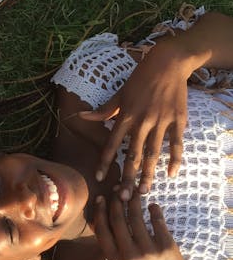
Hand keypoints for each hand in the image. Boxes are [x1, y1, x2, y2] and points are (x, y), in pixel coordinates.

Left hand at [79, 41, 188, 198]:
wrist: (167, 63)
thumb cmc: (140, 79)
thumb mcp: (120, 94)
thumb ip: (104, 110)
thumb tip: (81, 116)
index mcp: (126, 116)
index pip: (112, 143)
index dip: (105, 161)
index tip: (100, 177)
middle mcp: (142, 121)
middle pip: (133, 154)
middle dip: (128, 176)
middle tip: (124, 196)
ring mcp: (161, 121)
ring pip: (153, 153)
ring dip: (149, 173)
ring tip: (144, 191)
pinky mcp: (178, 120)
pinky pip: (176, 143)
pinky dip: (174, 159)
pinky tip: (171, 174)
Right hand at [94, 194, 198, 259]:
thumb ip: (113, 246)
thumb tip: (99, 219)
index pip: (103, 230)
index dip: (100, 211)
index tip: (101, 198)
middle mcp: (130, 255)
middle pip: (118, 220)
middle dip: (115, 201)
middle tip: (117, 190)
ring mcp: (149, 250)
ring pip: (136, 217)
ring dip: (134, 201)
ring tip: (134, 193)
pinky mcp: (166, 245)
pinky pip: (157, 221)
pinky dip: (154, 210)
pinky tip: (153, 206)